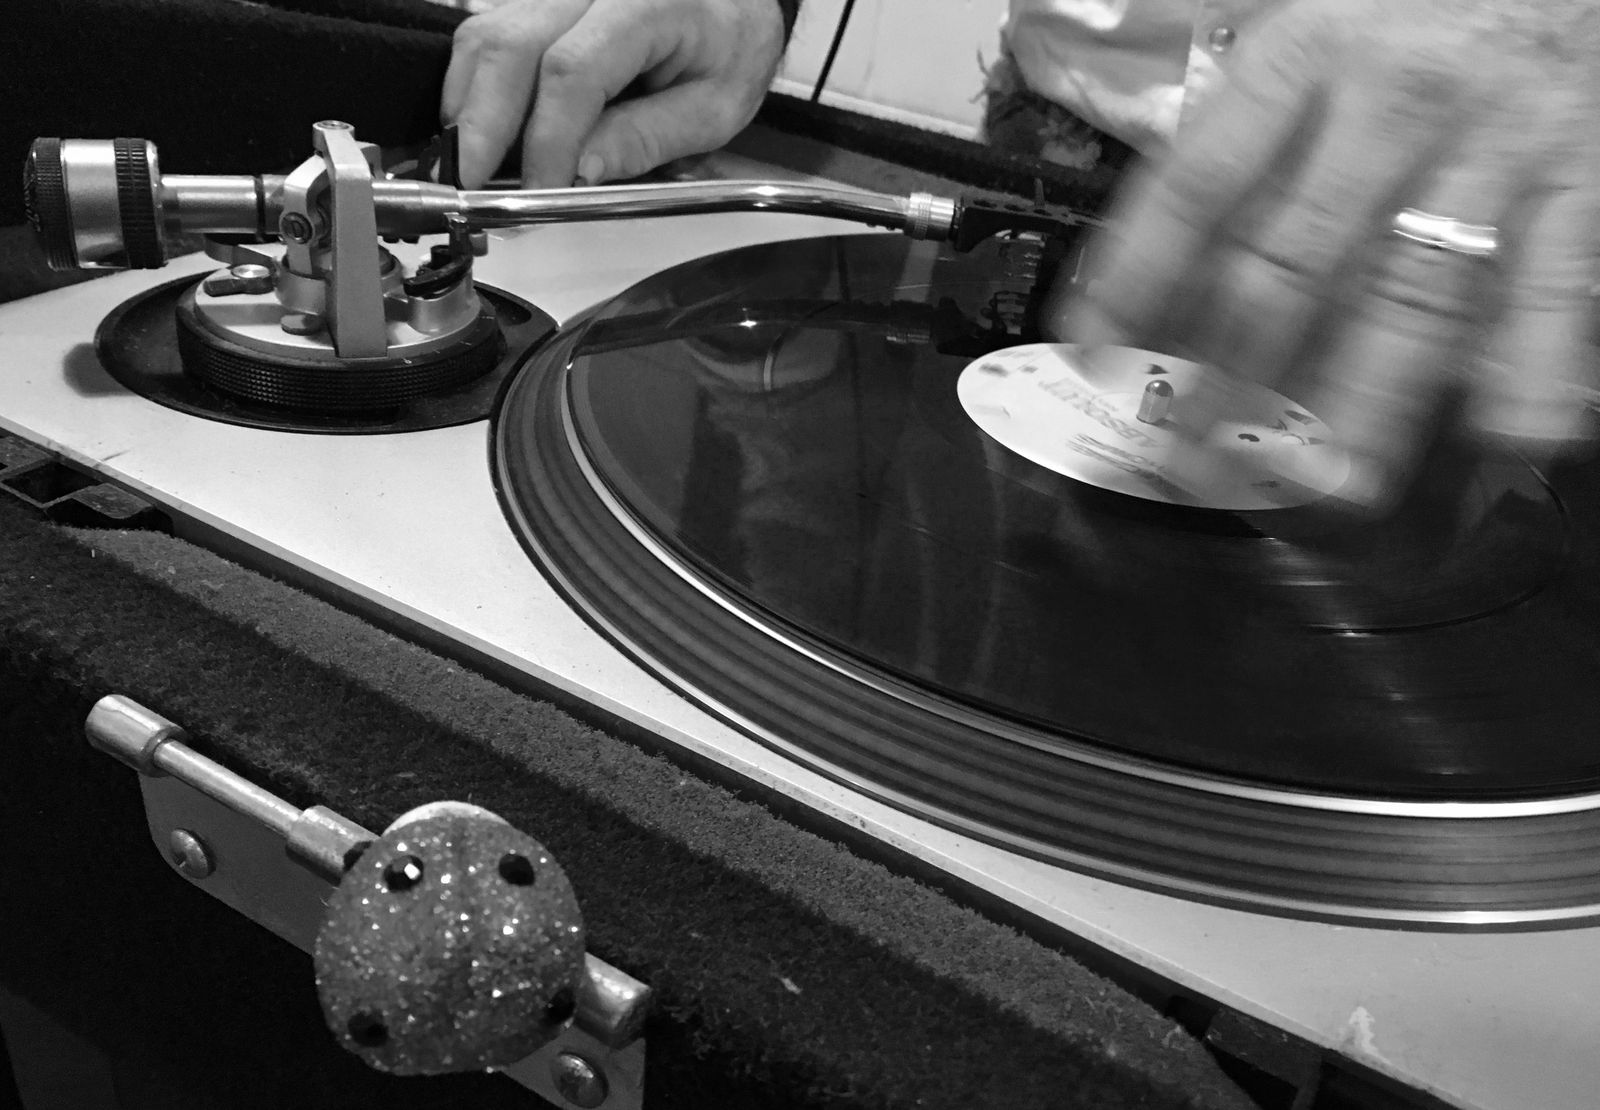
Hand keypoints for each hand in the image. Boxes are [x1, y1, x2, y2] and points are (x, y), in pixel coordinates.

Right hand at [442, 0, 784, 188]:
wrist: (734, 3)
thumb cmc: (731, 45)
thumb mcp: (713, 109)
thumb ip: (645, 138)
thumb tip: (579, 172)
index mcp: (648, 3)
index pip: (573, 73)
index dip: (546, 140)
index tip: (538, 191)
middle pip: (510, 47)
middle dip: (482, 126)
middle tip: (471, 186)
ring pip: (486, 36)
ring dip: (468, 106)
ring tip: (470, 165)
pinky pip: (489, 32)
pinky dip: (476, 86)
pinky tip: (480, 129)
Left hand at [1057, 0, 1599, 508]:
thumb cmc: (1408, 22)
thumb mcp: (1303, 42)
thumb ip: (1235, 143)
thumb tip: (1138, 275)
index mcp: (1301, 58)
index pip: (1195, 189)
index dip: (1136, 283)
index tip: (1096, 363)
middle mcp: (1391, 99)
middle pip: (1291, 266)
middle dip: (1233, 378)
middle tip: (1194, 461)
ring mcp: (1489, 145)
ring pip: (1411, 299)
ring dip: (1363, 406)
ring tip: (1325, 489)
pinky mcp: (1578, 181)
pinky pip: (1553, 288)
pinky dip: (1533, 370)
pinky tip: (1501, 438)